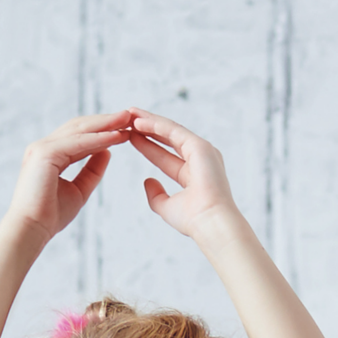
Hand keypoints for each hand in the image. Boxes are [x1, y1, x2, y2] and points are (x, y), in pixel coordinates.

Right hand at [6, 113, 133, 238]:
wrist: (32, 228)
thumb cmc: (51, 215)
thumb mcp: (79, 190)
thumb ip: (92, 170)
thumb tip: (108, 151)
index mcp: (50, 154)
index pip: (80, 135)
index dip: (102, 129)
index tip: (125, 127)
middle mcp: (45, 146)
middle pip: (80, 127)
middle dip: (105, 120)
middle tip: (129, 115)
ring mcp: (43, 148)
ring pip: (79, 131)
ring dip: (105, 124)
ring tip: (127, 120)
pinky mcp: (45, 153)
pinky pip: (78, 143)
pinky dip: (98, 139)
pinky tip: (116, 136)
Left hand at [123, 110, 245, 238]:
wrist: (210, 224)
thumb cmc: (193, 220)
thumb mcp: (168, 207)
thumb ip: (156, 196)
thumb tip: (147, 181)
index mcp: (194, 176)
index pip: (165, 156)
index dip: (147, 146)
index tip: (130, 137)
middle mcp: (200, 161)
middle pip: (168, 139)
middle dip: (147, 128)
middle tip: (127, 118)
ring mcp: (202, 152)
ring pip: (170, 131)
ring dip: (149, 121)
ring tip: (129, 113)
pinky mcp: (200, 146)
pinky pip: (173, 131)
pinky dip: (155, 124)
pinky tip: (138, 121)